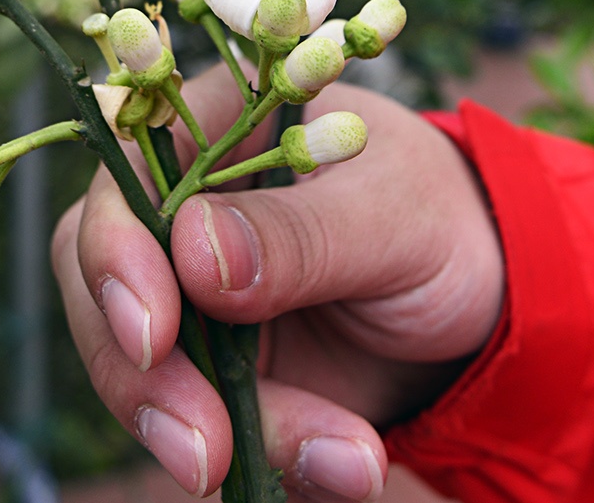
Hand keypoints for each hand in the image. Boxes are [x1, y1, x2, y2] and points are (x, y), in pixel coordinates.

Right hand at [52, 70, 504, 499]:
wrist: (488, 299)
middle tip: (203, 449)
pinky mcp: (213, 374)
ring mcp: (188, 297)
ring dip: (215, 435)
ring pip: (142, 374)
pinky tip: (346, 467)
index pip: (122, 173)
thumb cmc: (440, 217)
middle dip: (145, 378)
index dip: (114, 251)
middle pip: (104, 285)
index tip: (151, 331)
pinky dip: (268, 458)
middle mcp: (177, 209)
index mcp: (212, 125)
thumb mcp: (393, 215)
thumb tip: (191, 252)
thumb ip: (298, 233)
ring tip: (339, 461)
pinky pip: (204, 427)